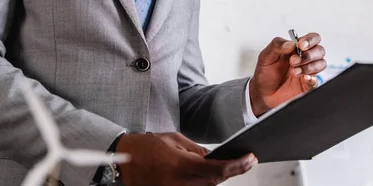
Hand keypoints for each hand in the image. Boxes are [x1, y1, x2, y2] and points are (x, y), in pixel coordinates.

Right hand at [116, 133, 257, 185]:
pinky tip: (212, 174)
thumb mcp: (175, 140)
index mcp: (180, 165)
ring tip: (232, 165)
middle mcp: (178, 183)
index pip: (218, 169)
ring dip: (220, 178)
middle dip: (233, 171)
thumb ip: (197, 150)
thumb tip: (216, 157)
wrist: (122, 160)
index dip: (238, 165)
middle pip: (215, 182)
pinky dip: (205, 182)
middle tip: (247, 160)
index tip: (250, 158)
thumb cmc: (146, 146)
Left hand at [250, 33, 326, 115]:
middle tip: (292, 61)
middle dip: (308, 55)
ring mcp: (308, 72)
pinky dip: (312, 79)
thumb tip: (291, 43)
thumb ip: (277, 46)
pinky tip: (304, 78)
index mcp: (297, 48)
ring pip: (321, 64)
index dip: (310, 40)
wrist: (262, 92)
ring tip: (293, 72)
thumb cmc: (266, 73)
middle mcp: (305, 58)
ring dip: (308, 66)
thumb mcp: (266, 56)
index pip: (313, 38)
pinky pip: (316, 81)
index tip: (301, 45)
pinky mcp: (307, 85)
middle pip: (320, 51)